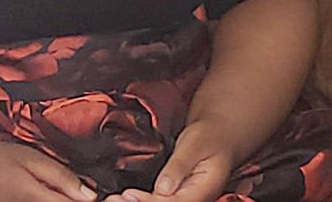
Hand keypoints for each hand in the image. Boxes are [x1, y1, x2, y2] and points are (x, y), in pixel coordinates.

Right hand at [0, 139, 97, 201]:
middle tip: (81, 192)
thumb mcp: (29, 158)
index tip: (107, 197)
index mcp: (37, 200)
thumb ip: (60, 176)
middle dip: (76, 201)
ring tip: (67, 193)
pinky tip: (49, 195)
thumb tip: (88, 194)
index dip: (88, 201)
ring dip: (64, 201)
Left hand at [106, 120, 233, 201]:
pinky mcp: (175, 195)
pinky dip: (141, 199)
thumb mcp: (195, 144)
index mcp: (202, 191)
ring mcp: (184, 198)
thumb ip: (179, 165)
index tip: (129, 195)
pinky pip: (157, 201)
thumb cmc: (208, 136)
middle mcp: (193, 199)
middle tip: (113, 199)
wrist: (218, 136)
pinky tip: (124, 198)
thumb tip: (163, 188)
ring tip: (113, 200)